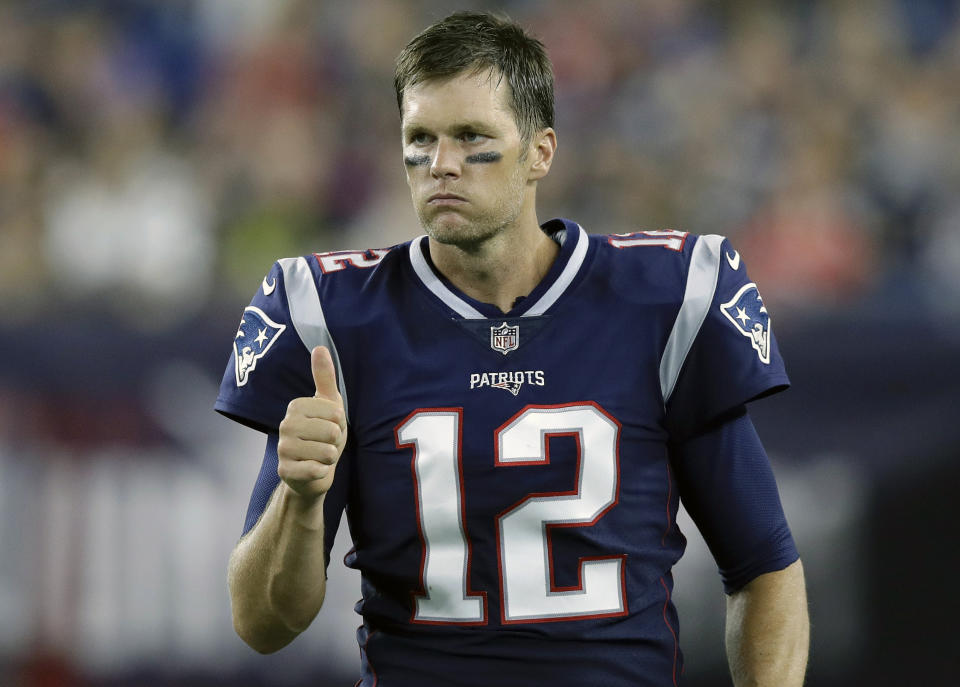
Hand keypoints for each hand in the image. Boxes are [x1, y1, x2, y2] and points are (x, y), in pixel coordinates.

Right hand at [277, 346, 347, 498]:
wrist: (313, 472)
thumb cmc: (323, 434)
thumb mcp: (329, 404)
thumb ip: (325, 377)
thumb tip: (319, 347)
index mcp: (296, 406)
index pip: (336, 413)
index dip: (340, 423)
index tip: (330, 426)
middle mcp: (285, 425)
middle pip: (332, 432)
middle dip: (336, 442)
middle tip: (325, 443)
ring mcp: (283, 449)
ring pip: (326, 453)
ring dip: (330, 457)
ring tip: (321, 456)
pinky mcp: (285, 471)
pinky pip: (316, 470)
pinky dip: (322, 471)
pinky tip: (315, 469)